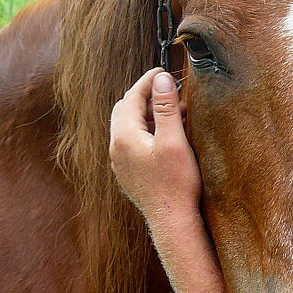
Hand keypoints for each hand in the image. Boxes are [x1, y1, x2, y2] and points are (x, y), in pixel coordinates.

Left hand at [109, 69, 201, 223]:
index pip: (132, 97)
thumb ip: (166, 108)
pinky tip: (165, 135)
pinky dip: (146, 130)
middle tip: (167, 89)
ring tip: (173, 112)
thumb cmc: (175, 183)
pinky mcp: (128, 172)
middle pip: (125, 109)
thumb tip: (161, 79)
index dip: (147, 81)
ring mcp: (120, 162)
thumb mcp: (174, 141)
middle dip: (145, 96)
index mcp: (124, 136)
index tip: (162, 71)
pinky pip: (132, 142)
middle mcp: (116, 148)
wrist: (171, 221)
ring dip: (147, 114)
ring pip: (128, 126)